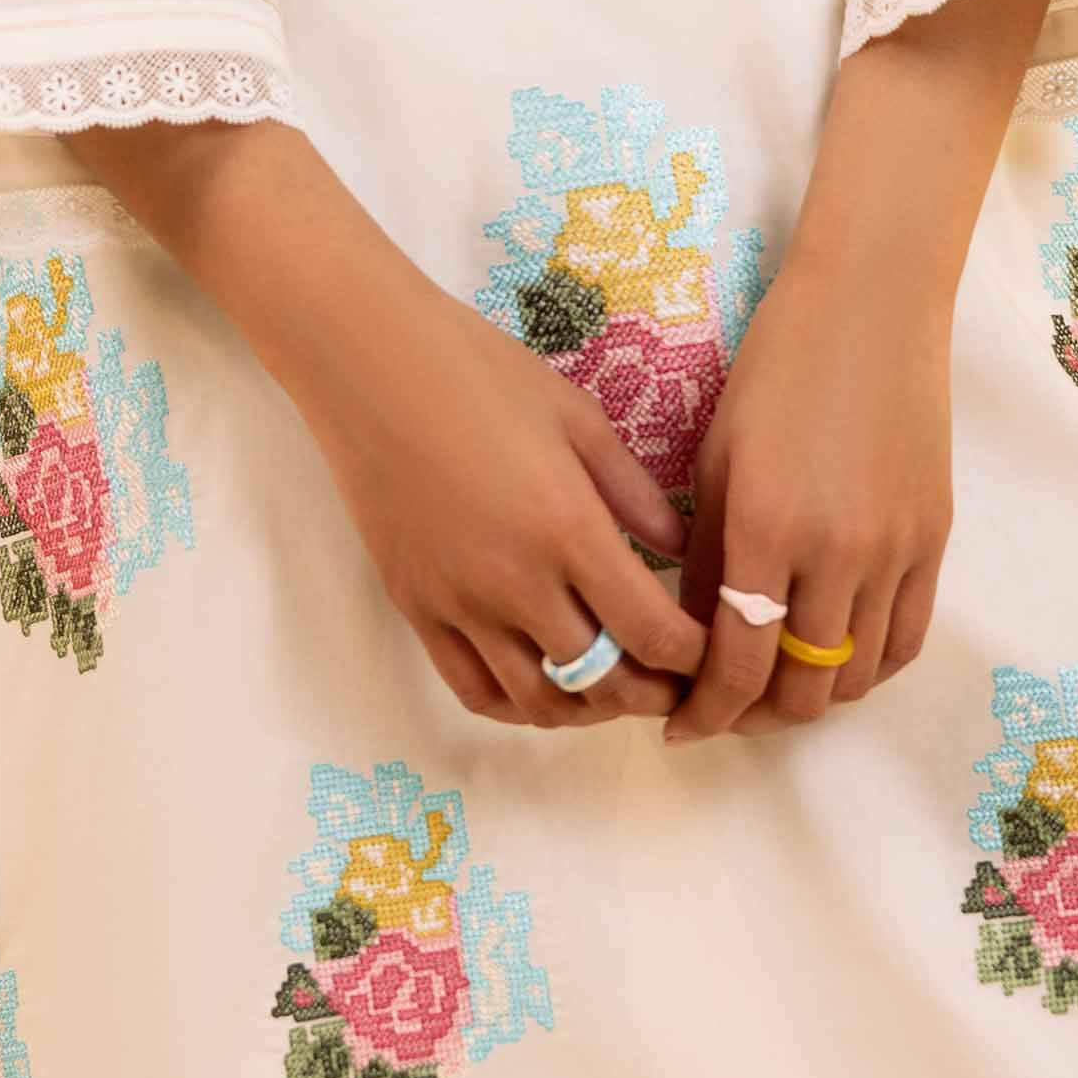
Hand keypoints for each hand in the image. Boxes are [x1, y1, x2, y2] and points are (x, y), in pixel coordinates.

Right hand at [294, 274, 710, 730]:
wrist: (369, 367)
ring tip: (613, 691)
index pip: (651, 632)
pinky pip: (473, 690)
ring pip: (539, 701)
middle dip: (651, 693)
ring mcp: (460, 605)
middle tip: (673, 683)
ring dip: (587, 710)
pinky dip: (517, 707)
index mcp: (568, 527)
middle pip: (603, 682)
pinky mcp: (416, 610)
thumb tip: (681, 550)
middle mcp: (517, 582)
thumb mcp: (577, 417)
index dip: (691, 658)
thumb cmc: (480, 372)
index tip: (708, 651)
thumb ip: (634, 491)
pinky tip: (542, 689)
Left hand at [661, 248, 952, 742]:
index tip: (679, 725)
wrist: (872, 307)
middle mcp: (836, 553)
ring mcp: (895, 551)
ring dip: (812, 700)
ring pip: (857, 678)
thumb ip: (709, 557)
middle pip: (801, 689)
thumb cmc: (777, 367)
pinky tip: (836, 660)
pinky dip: (870, 670)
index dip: (706, 712)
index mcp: (766, 527)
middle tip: (724, 710)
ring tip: (777, 687)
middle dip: (754, 717)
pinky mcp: (934, 541)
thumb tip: (696, 636)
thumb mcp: (719, 458)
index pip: (737, 663)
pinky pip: (906, 640)